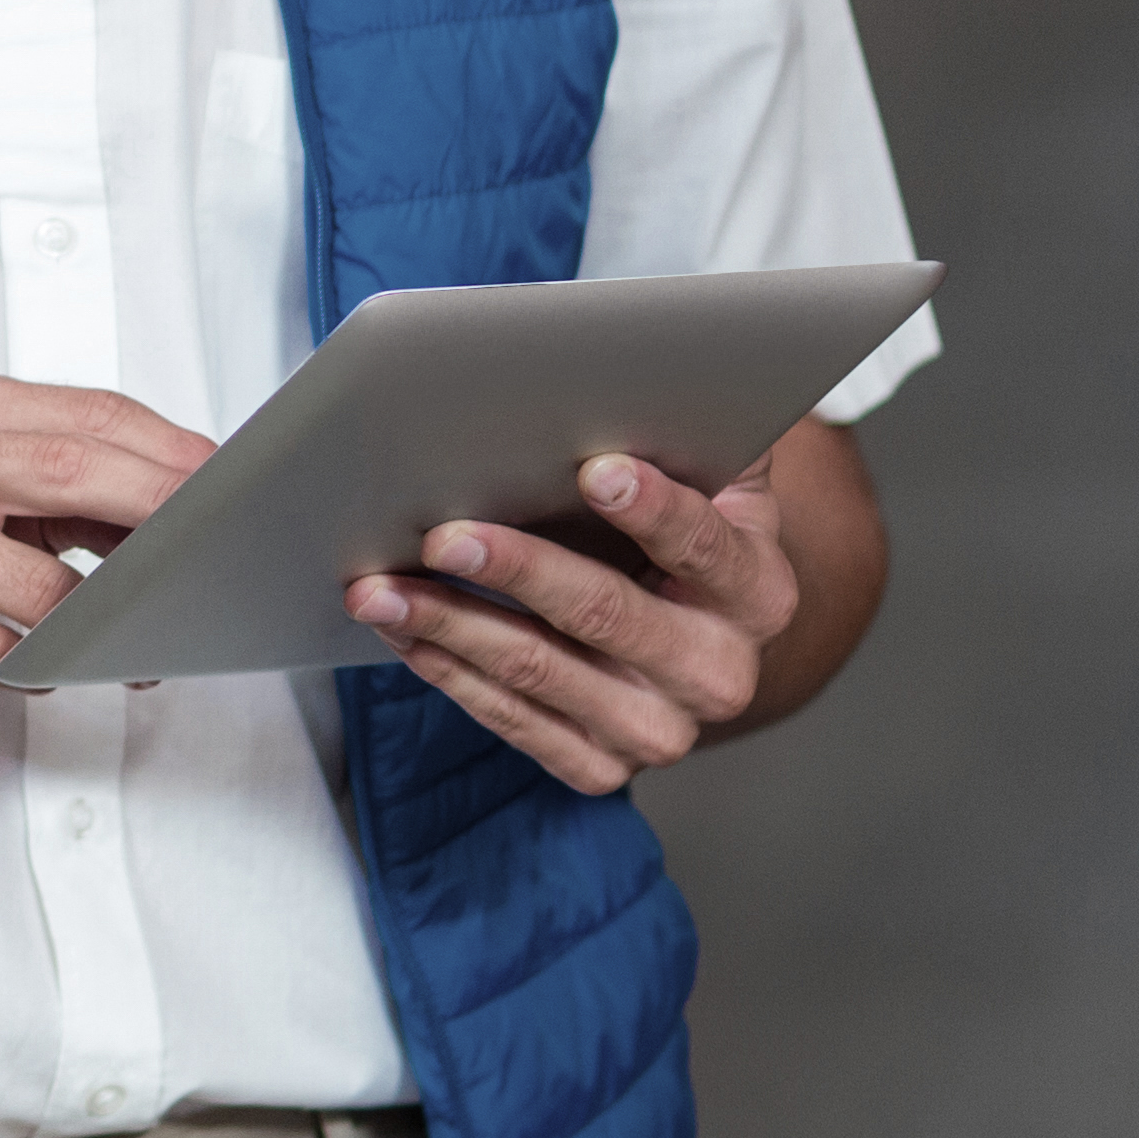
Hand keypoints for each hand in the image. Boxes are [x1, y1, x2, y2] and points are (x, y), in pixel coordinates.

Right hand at [0, 373, 212, 703]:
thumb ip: (55, 481)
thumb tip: (179, 508)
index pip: (87, 415)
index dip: (170, 451)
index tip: (233, 485)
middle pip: (72, 472)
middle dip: (163, 515)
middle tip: (221, 554)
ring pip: (38, 586)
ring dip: (103, 628)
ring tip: (135, 646)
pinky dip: (31, 671)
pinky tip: (42, 671)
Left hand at [348, 445, 804, 793]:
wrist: (701, 631)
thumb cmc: (689, 526)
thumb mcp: (715, 475)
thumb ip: (690, 432)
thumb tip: (628, 372)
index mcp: (759, 591)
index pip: (705, 546)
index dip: (653, 508)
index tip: (595, 467)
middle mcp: (721, 674)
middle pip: (607, 615)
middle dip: (517, 569)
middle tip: (442, 534)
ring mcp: (660, 729)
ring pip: (541, 675)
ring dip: (451, 625)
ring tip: (379, 587)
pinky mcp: (601, 764)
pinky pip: (513, 722)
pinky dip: (450, 673)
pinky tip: (405, 632)